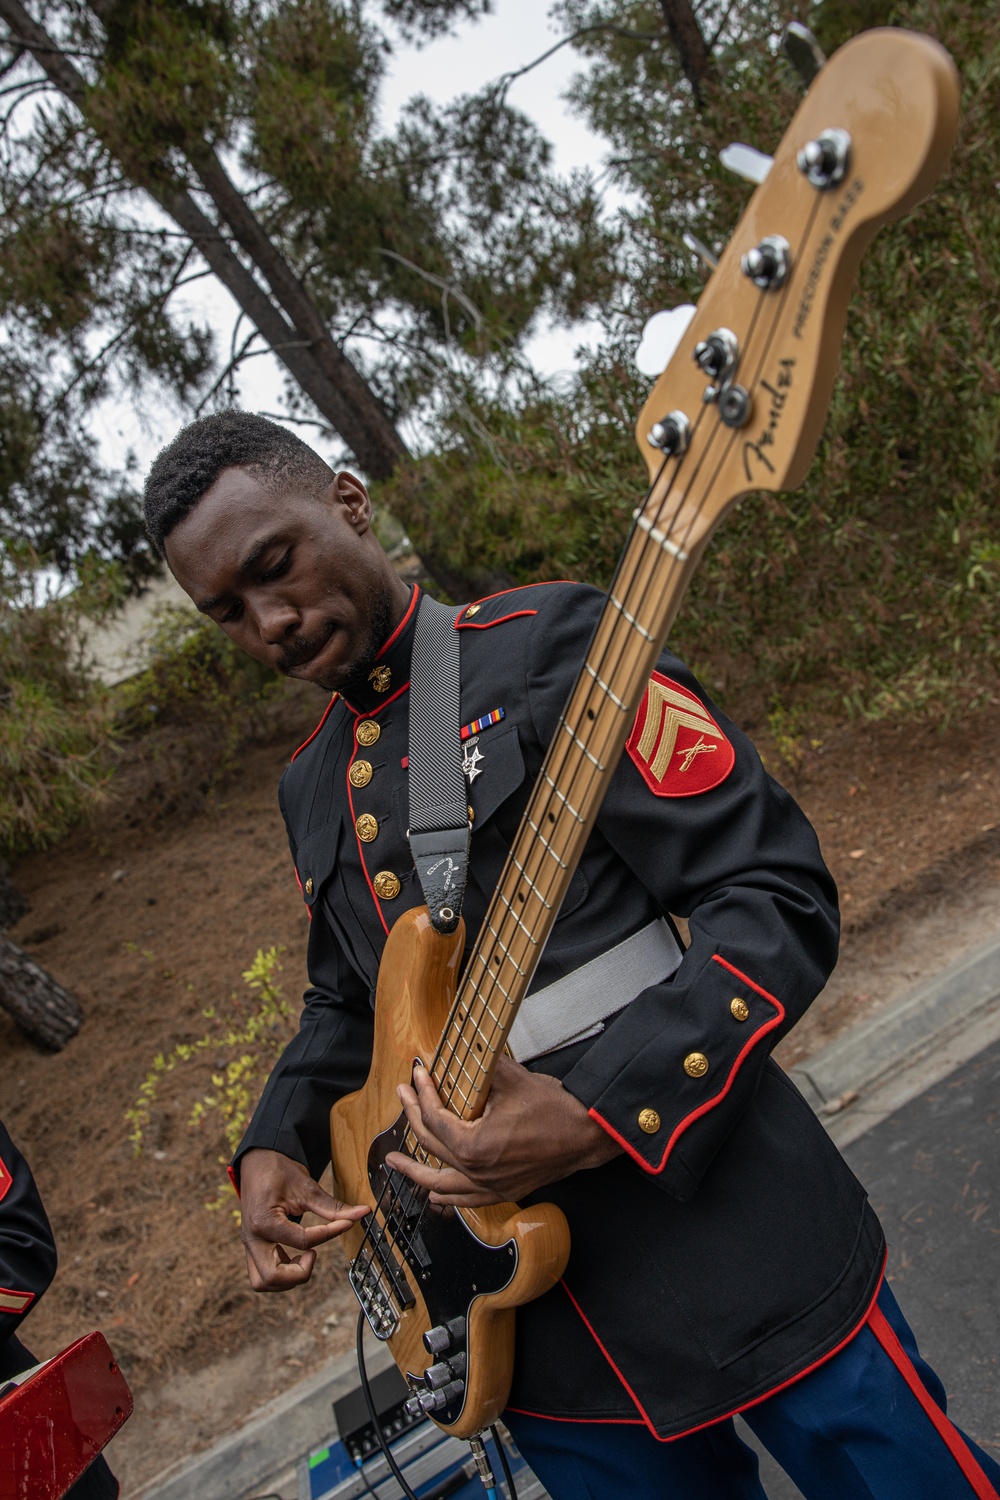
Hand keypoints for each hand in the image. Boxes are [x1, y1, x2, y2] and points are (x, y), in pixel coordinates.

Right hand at [239, 1148, 368, 1291]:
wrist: (257, 1160)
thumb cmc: (279, 1170)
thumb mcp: (306, 1186)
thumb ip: (332, 1206)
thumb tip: (362, 1212)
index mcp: (265, 1222)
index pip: (303, 1242)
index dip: (330, 1233)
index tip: (345, 1223)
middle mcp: (252, 1238)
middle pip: (272, 1278)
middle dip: (299, 1274)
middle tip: (314, 1255)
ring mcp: (250, 1244)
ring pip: (262, 1282)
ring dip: (287, 1278)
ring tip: (306, 1256)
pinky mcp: (254, 1245)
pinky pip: (262, 1272)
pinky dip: (281, 1272)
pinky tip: (297, 1255)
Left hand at [386, 1055, 619, 1207]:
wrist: (586, 1134)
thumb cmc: (554, 1110)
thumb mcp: (511, 1078)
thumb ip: (480, 1065)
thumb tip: (460, 1050)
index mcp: (473, 1146)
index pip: (434, 1118)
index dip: (421, 1093)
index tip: (417, 1074)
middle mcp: (477, 1171)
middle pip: (432, 1145)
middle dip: (411, 1117)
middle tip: (402, 1096)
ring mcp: (490, 1186)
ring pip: (442, 1183)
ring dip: (415, 1171)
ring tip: (395, 1162)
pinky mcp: (504, 1191)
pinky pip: (467, 1200)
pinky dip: (448, 1196)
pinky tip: (436, 1195)